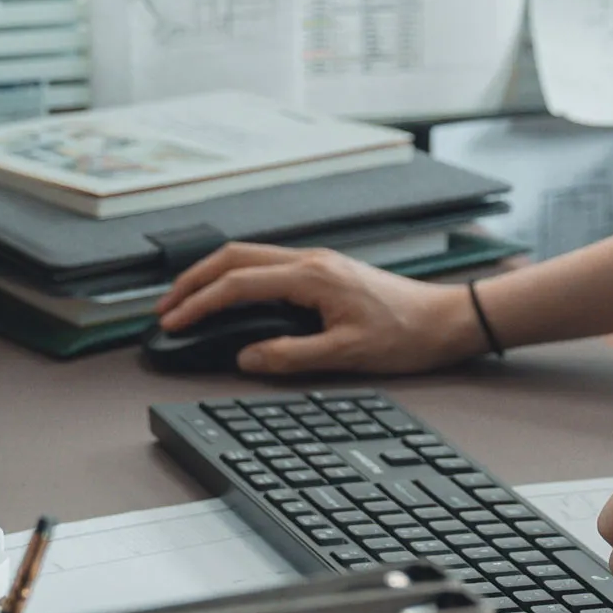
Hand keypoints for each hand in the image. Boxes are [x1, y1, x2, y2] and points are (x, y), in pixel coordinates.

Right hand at [152, 243, 480, 376]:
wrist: (447, 318)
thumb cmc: (406, 334)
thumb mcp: (346, 354)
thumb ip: (290, 356)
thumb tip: (245, 357)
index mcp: (311, 276)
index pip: (238, 284)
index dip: (199, 304)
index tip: (172, 323)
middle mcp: (311, 260)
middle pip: (234, 257)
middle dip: (193, 281)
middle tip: (165, 308)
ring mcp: (318, 261)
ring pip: (249, 256)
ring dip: (213, 275)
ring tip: (187, 301)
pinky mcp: (325, 270)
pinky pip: (268, 264)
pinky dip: (238, 277)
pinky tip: (229, 296)